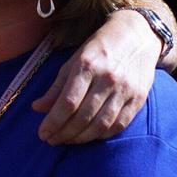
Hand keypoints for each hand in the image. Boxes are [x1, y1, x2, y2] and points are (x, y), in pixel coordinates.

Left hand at [33, 10, 156, 144]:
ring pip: (101, 124)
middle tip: (52, 140)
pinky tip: (89, 136)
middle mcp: (107, 79)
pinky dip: (102, 135)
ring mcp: (125, 90)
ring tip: (67, 140)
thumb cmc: (99, 49)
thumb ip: (56, 87)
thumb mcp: (73, 61)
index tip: (42, 133)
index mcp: (87, 66)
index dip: (53, 122)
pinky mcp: (139, 98)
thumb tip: (37, 108)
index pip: (68, 102)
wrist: (137, 36)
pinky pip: (119, 125)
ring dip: (81, 138)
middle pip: (83, 116)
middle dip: (64, 133)